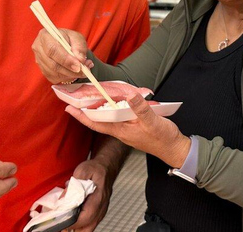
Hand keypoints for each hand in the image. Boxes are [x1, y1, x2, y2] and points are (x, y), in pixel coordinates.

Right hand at [32, 28, 92, 83]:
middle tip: (84, 71)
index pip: (52, 50)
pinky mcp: (42, 70)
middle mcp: (38, 48)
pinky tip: (73, 72)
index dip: (66, 60)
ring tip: (83, 71)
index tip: (78, 66)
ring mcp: (39, 61)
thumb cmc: (69, 39)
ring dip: (70, 75)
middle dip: (70, 70)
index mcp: (45, 35)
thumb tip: (80, 60)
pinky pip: (54, 78)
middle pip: (52, 64)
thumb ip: (80, 47)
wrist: (63, 43)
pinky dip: (66, 78)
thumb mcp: (77, 37)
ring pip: (54, 73)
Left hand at [65, 94, 190, 168]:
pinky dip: (113, 107)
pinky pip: (118, 116)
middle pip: (99, 119)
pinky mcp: (134, 126)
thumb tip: (130, 95)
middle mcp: (120, 130)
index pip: (96, 122)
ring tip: (90, 96)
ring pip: (108, 117)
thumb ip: (141, 108)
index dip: (81, 115)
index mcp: (121, 130)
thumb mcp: (152, 122)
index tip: (68, 108)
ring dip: (98, 107)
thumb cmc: (162, 138)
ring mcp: (127, 128)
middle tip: (76, 97)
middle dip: (86, 109)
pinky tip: (115, 101)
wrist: (174, 148)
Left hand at [66, 158, 112, 231]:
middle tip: (60, 224)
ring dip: (76, 228)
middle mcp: (100, 209)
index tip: (59, 221)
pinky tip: (71, 219)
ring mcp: (100, 213)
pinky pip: (89, 225)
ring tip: (64, 222)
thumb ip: (73, 184)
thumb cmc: (96, 169)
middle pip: (86, 228)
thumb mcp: (83, 171)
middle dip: (72, 228)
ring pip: (87, 229)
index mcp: (98, 199)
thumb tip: (62, 198)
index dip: (71, 223)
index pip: (84, 218)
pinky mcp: (98, 213)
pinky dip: (79, 225)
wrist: (106, 168)